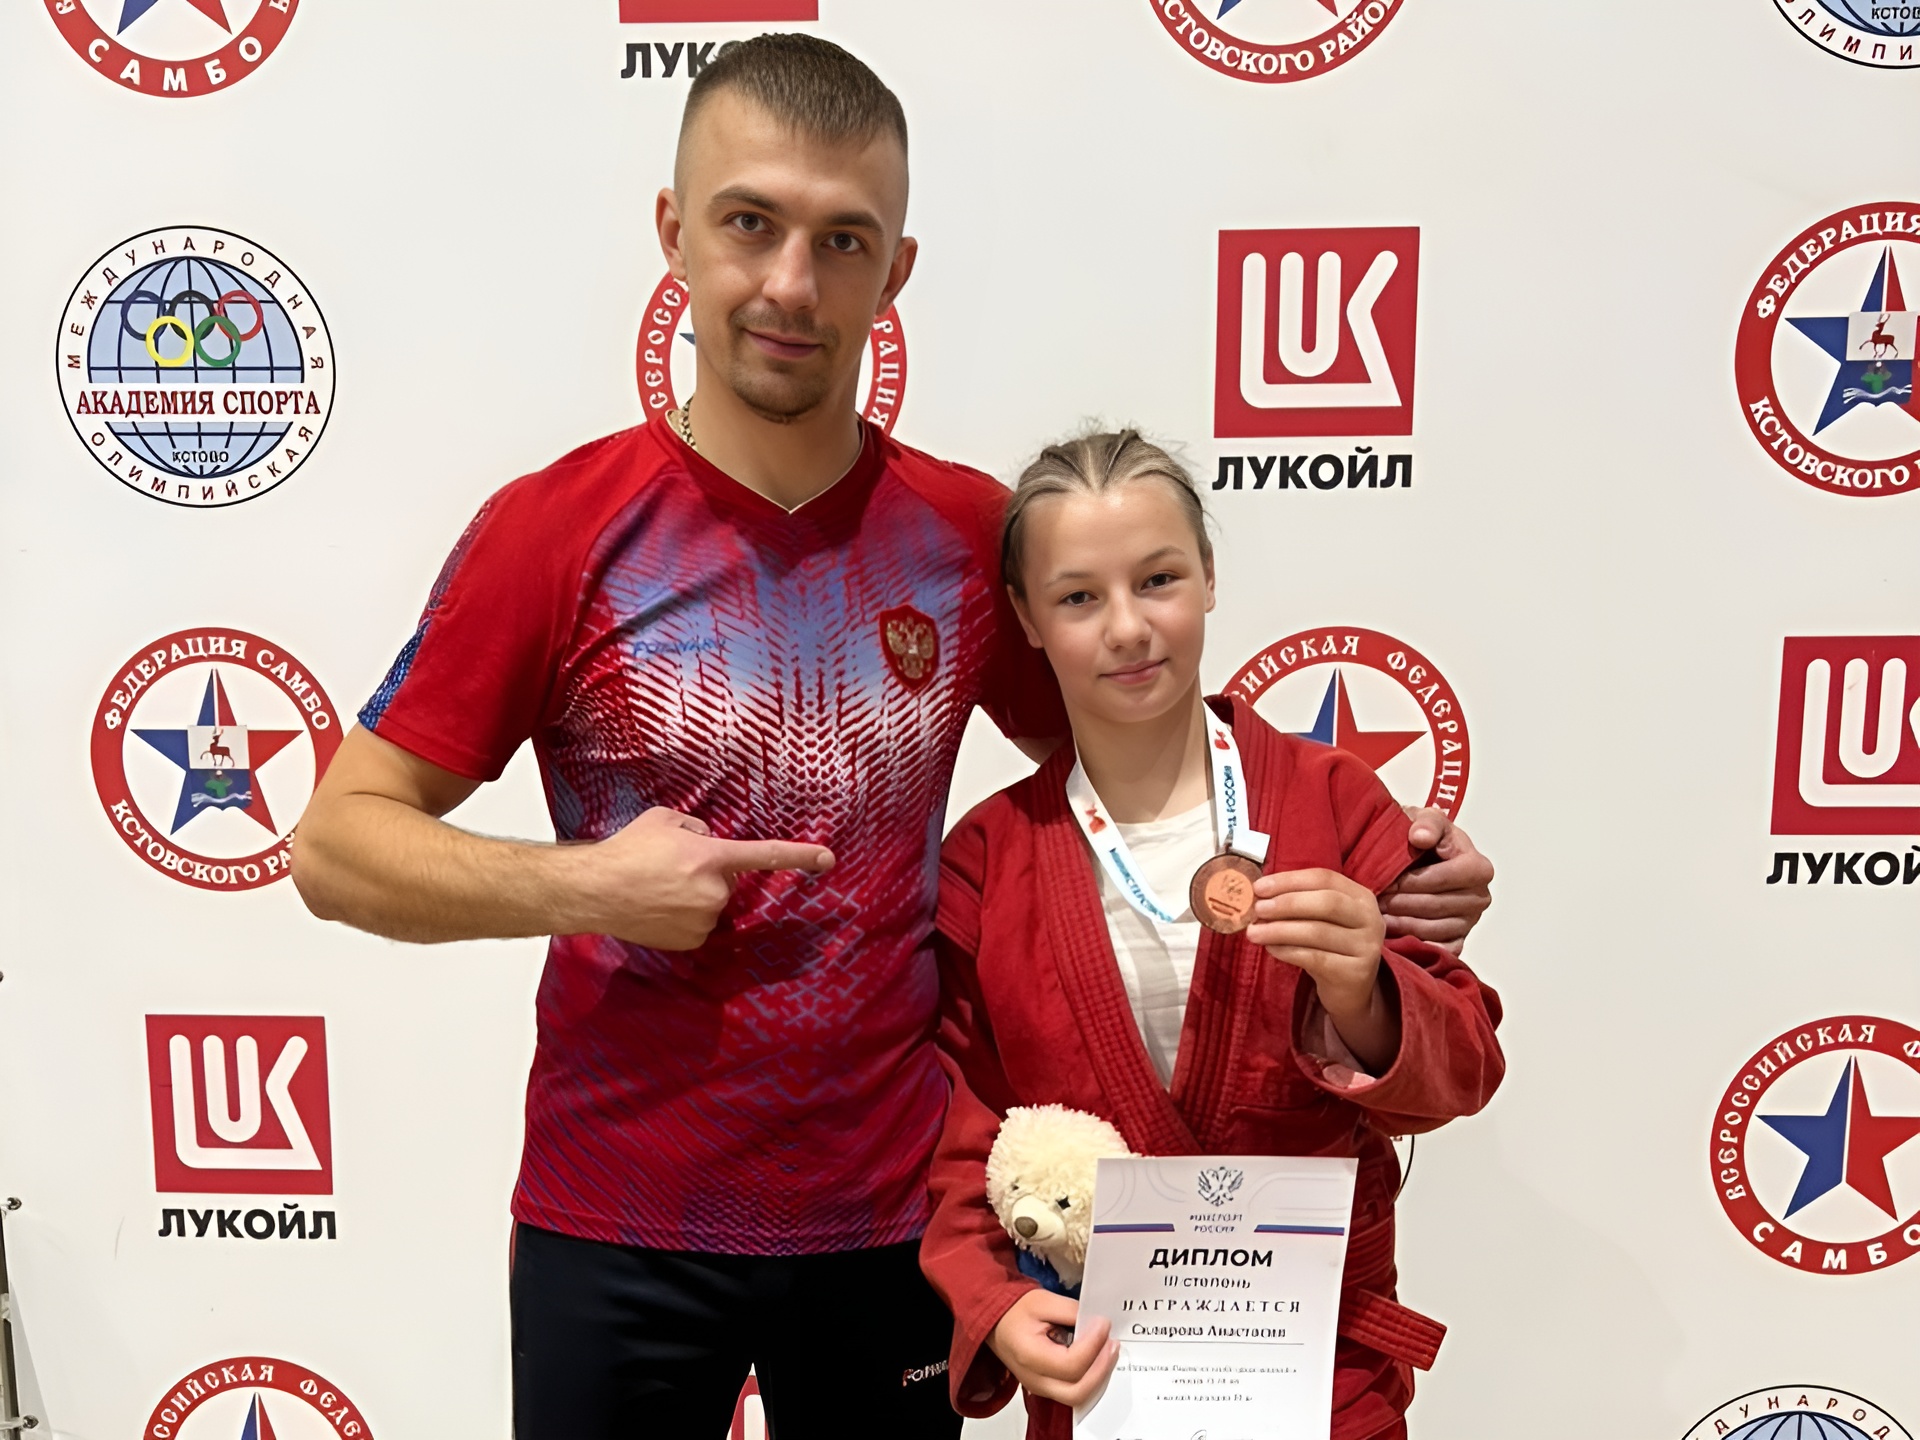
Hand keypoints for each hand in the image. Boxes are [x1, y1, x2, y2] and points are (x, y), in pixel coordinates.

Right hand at [567, 807, 832, 949]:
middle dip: (708, 873)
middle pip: (727, 880)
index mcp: (713, 857)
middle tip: (671, 868)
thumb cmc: (628, 850)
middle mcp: (715, 892)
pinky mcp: (691, 941)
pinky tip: (657, 908)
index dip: (800, 855)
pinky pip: (698, 924)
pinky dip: (683, 917)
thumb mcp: (665, 820)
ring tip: (658, 887)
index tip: (828, 858)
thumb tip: (707, 840)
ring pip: (712, 903)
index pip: (766, 855)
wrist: (595, 890)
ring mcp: (704, 920)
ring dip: (694, 895)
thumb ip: (696, 827)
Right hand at [987, 1289, 1117, 1407]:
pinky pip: (1074, 1391)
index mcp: (1029, 1356)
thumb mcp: (1042, 1300)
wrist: (995, 1322)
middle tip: (1113, 1344)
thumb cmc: (1014, 1310)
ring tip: (1109, 1350)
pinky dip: (1091, 1379)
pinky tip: (1098, 1359)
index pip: (1071, 1363)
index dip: (1093, 1344)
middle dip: (1101, 1369)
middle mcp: (1034, 1379)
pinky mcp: (1046, 1388)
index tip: (1104, 1323)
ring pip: (1078, 1396)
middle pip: (1077, 1391)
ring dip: (1099, 1376)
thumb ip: (1072, 1311)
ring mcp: (1040, 1388)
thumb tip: (1098, 1323)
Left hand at [1245, 869, 1386, 1018]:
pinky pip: (1315, 958)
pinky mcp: (1356, 972)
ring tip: (1254, 933)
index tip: (1258, 887)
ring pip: (1318, 932)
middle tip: (1257, 909)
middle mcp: (1370, 918)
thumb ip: (1297, 903)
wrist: (1351, 990)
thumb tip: (1258, 894)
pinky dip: (1288, 951)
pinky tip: (1271, 949)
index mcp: (1360, 896)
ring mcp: (1367, 946)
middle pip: (1326, 902)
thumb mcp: (1319, 919)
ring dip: (1280, 930)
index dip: (1289, 880)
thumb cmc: (1329, 946)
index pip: (1324, 878)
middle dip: (1286, 904)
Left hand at [1379, 809, 1492, 954]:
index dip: (1416, 881)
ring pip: (1436, 929)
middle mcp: (1480, 896)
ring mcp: (1470, 921)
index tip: (1389, 881)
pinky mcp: (1459, 939)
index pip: (1447, 879)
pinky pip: (1439, 949)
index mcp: (1478, 866)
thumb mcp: (1425, 819)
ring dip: (1404, 924)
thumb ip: (1427, 822)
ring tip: (1378, 916)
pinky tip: (1392, 934)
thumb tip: (1421, 836)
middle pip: (1439, 905)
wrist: (1420, 855)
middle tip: (1376, 901)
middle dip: (1404, 903)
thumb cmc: (1423, 837)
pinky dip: (1415, 943)